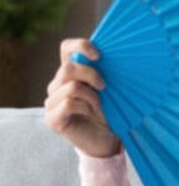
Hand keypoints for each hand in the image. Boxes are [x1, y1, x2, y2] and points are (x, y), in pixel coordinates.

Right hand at [44, 38, 122, 157]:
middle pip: (68, 68)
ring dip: (92, 97)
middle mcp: (57, 85)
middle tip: (104, 87)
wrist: (107, 139)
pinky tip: (90, 114)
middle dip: (91, 75)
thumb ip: (106, 73)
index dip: (80, 46)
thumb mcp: (110, 90)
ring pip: (70, 87)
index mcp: (72, 74)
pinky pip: (67, 103)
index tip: (99, 55)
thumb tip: (120, 54)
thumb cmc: (110, 113)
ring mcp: (52, 102)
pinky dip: (84, 107)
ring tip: (99, 107)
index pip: (66, 48)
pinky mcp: (52, 118)